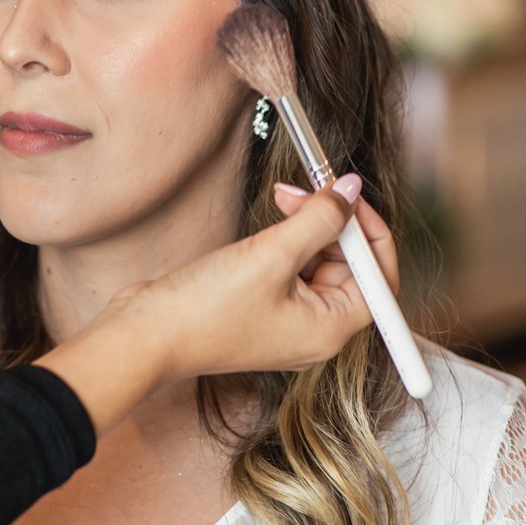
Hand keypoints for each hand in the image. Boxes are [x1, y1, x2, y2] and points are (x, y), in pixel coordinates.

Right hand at [38, 176, 395, 436]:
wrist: (146, 335)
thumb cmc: (207, 308)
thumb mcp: (271, 255)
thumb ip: (320, 219)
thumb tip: (353, 190)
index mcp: (330, 330)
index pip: (380, 280)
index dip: (370, 232)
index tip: (348, 194)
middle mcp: (315, 330)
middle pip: (350, 268)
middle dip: (332, 223)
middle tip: (301, 190)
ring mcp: (287, 321)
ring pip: (318, 263)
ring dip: (306, 227)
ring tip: (279, 200)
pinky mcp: (260, 308)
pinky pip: (290, 269)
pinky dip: (285, 242)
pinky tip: (264, 226)